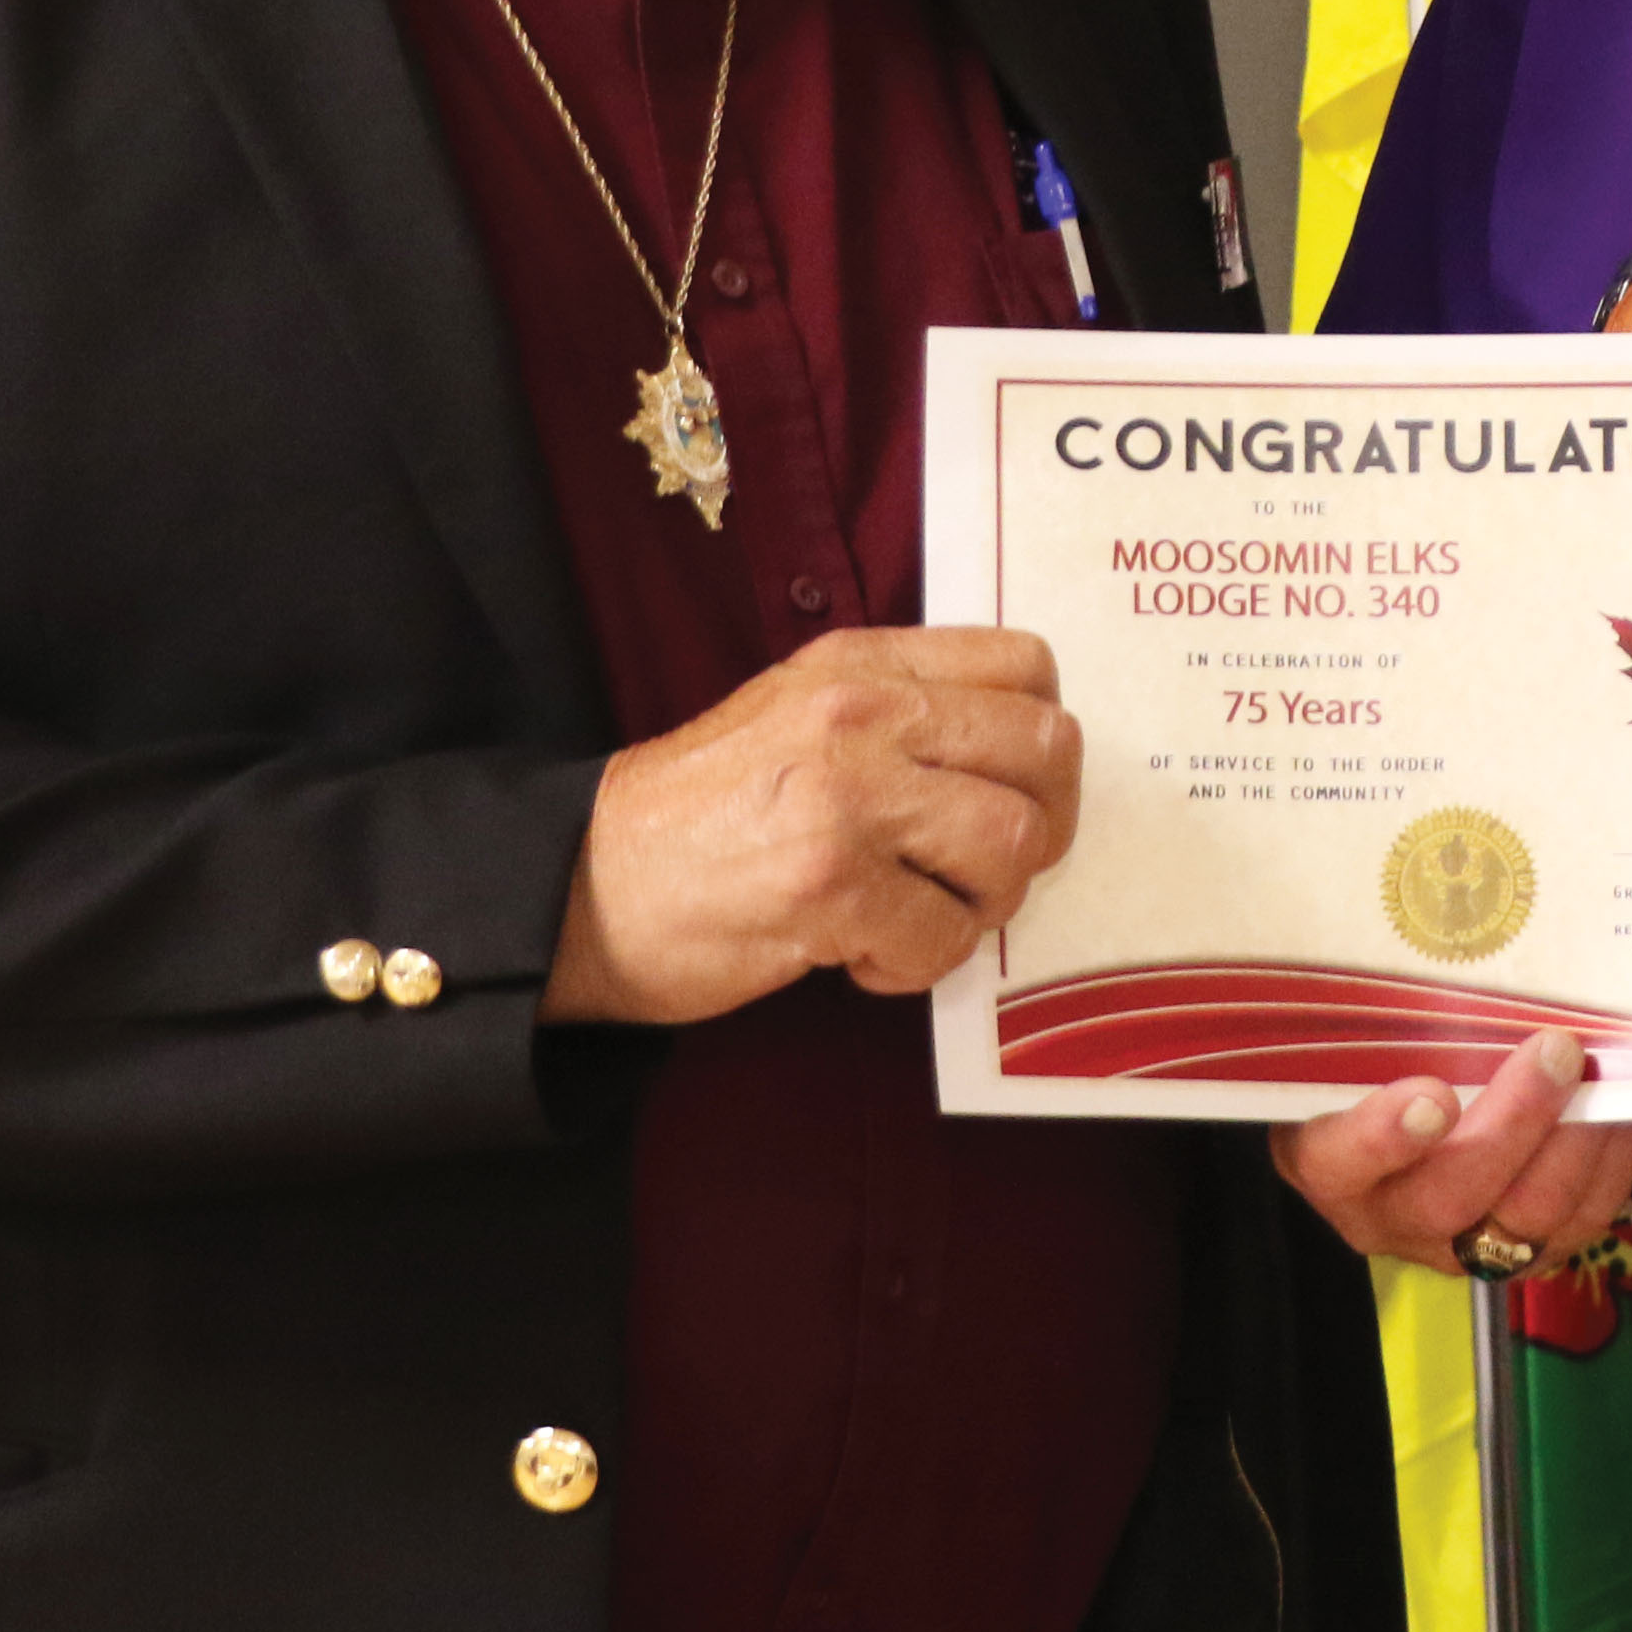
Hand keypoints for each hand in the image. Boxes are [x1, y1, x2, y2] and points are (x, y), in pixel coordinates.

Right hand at [545, 628, 1079, 1024]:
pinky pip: (946, 937)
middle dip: (1039, 828)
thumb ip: (898, 715)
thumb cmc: (700, 815)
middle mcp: (862, 714)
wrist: (584, 886)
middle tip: (984, 871)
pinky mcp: (828, 885)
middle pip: (1047, 752)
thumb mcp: (795, 714)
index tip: (1008, 789)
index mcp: (861, 666)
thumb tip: (1015, 760)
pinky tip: (863, 955)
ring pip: (1012, 845)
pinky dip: (918, 965)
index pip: (1026, 666)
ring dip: (981, 904)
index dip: (1041, 743)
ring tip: (918, 915)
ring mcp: (847, 796)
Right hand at [1271, 1030, 1631, 1276]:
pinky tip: (1617, 1111)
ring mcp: (1459, 1247)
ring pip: (1523, 1221)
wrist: (1402, 1144)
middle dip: (1514, 1124)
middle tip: (1554, 1050)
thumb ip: (1384, 1026)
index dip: (1386, 1137)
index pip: (1342, 1161)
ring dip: (1572, 1143)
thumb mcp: (1356, 1054)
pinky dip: (1607, 1165)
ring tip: (1593, 1075)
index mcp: (1331, 1165)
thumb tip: (1456, 944)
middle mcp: (1389, 1219)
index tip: (1433, 1094)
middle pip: (1447, 1199)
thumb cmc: (1374, 1081)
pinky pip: (1577, 1224)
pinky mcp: (1524, 1257)